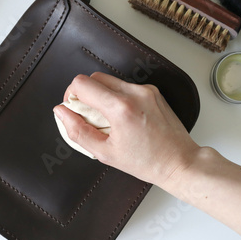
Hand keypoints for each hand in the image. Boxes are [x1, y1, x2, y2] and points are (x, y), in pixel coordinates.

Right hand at [53, 72, 199, 185]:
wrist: (179, 162)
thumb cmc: (146, 162)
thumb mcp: (105, 153)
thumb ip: (78, 131)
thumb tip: (61, 112)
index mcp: (120, 108)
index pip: (82, 84)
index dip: (71, 94)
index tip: (73, 108)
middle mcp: (134, 93)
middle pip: (95, 77)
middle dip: (85, 93)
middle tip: (87, 114)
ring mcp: (146, 90)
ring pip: (111, 80)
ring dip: (102, 94)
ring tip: (107, 118)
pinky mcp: (153, 92)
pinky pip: (126, 86)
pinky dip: (118, 97)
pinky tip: (123, 117)